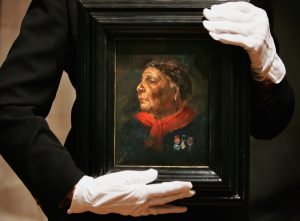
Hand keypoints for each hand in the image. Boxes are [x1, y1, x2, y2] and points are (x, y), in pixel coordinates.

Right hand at [68, 169, 194, 215]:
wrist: (93, 198)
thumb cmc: (107, 186)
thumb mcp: (126, 176)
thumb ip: (143, 176)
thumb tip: (154, 174)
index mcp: (141, 193)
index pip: (165, 190)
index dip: (178, 187)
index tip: (189, 185)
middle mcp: (142, 203)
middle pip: (165, 199)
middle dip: (180, 196)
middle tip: (192, 193)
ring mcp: (138, 210)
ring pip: (160, 208)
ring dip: (173, 206)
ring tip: (183, 207)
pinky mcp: (133, 212)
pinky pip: (150, 212)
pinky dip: (159, 211)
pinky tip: (163, 210)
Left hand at [203, 1, 284, 82]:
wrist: (267, 57)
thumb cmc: (256, 40)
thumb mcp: (251, 25)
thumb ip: (238, 19)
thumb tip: (217, 13)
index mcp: (258, 13)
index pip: (239, 6)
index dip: (224, 6)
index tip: (213, 8)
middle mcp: (259, 21)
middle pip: (234, 15)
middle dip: (217, 15)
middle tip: (207, 15)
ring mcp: (257, 33)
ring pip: (233, 27)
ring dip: (217, 25)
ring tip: (207, 25)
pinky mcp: (254, 44)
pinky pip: (236, 39)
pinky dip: (224, 37)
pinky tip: (216, 35)